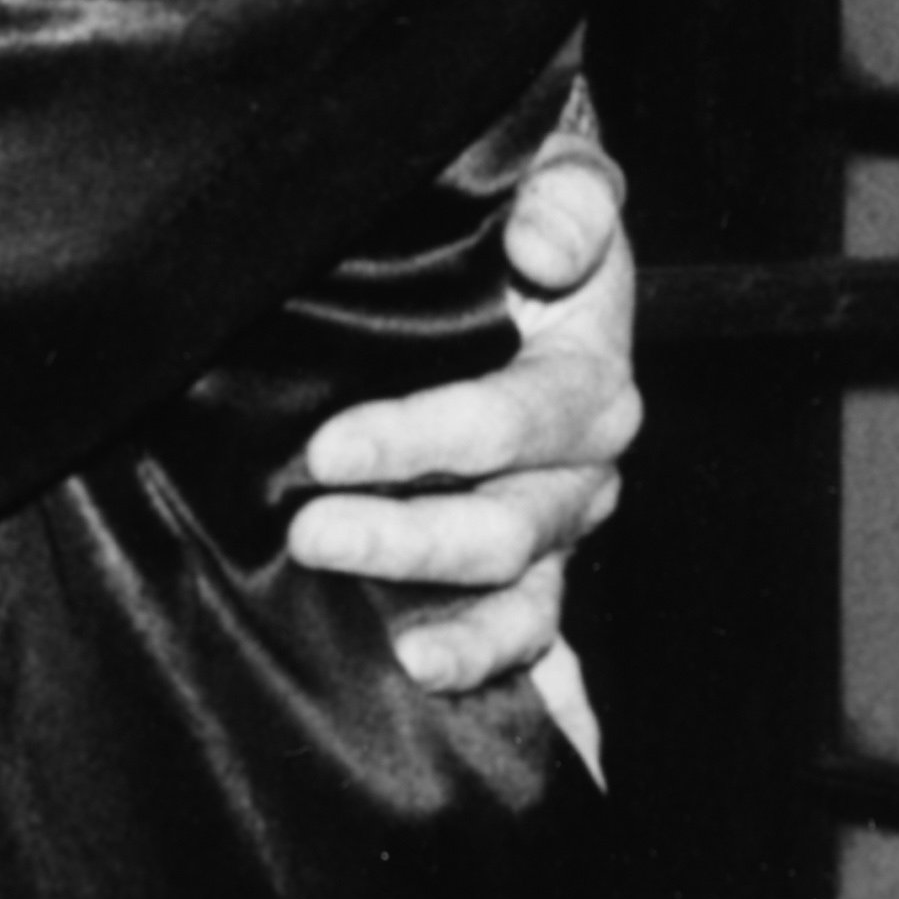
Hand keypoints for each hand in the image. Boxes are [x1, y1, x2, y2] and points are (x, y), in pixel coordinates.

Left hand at [288, 116, 638, 698]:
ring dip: (460, 631)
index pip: (513, 423)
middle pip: (510, 526)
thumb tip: (544, 248)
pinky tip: (485, 720)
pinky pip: (538, 645)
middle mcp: (580, 469)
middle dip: (410, 538)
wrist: (526, 248)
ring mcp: (552, 529)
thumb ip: (566, 198)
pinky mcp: (524, 571)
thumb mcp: (557, 178)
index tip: (329, 449)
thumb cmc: (526, 210)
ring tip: (395, 653)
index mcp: (587, 381)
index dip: (425, 440)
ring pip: (523, 598)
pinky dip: (516, 683)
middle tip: (311, 533)